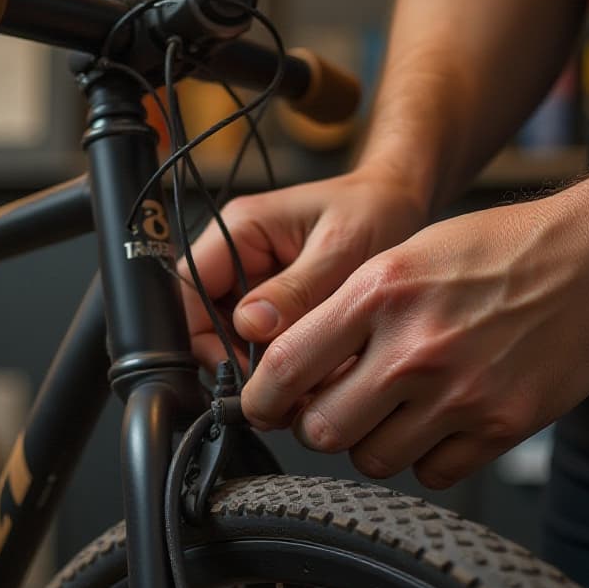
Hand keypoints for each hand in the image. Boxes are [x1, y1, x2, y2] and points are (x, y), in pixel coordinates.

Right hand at [181, 166, 427, 371]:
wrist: (401, 202)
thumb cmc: (375, 211)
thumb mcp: (341, 249)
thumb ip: (297, 290)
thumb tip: (251, 327)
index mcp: (239, 230)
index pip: (187, 290)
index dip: (204, 337)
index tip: (245, 370)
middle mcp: (235, 255)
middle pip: (204, 322)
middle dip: (235, 358)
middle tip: (280, 386)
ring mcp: (252, 279)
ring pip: (231, 338)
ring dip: (262, 364)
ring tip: (305, 379)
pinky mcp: (273, 301)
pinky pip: (260, 341)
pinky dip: (283, 360)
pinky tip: (314, 367)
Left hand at [241, 190, 588, 488]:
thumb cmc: (495, 252)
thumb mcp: (402, 256)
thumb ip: (342, 313)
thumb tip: (292, 371)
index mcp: (379, 293)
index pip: (284, 367)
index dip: (259, 399)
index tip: (260, 406)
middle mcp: (414, 347)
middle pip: (321, 429)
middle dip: (315, 425)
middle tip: (330, 410)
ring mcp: (459, 393)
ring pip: (372, 459)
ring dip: (369, 443)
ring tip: (392, 411)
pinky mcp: (500, 426)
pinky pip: (431, 473)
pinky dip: (425, 458)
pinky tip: (437, 423)